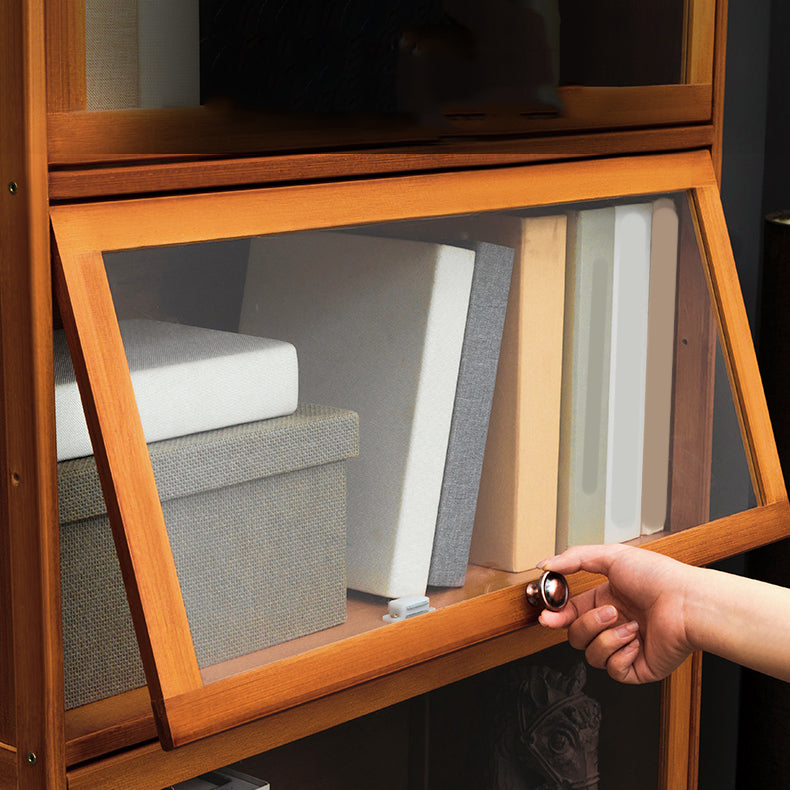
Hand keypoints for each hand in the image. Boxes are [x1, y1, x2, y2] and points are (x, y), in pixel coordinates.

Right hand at [536, 544, 699, 683]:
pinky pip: (612, 669)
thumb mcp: (612, 556)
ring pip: (591, 654)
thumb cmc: (659, 578)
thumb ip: (574, 558)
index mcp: (606, 600)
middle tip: (609, 612)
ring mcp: (625, 647)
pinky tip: (638, 640)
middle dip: (589, 624)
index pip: (570, 613)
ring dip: (607, 638)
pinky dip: (622, 654)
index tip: (547, 616)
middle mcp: (614, 624)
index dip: (556, 616)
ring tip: (630, 625)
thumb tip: (546, 565)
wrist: (688, 604)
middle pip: (576, 636)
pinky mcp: (637, 668)